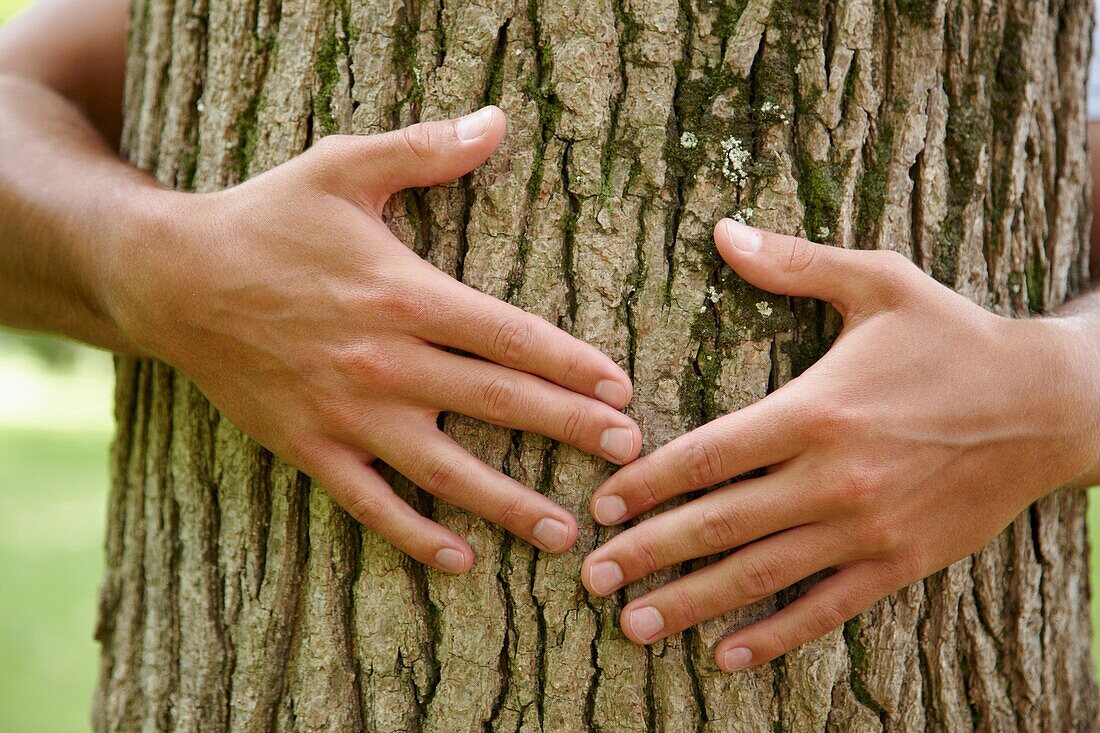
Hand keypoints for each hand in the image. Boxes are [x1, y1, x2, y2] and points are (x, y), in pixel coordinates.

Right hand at [110, 106, 641, 571]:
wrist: (172, 278)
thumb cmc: (266, 218)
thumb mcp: (343, 166)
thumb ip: (425, 150)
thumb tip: (497, 121)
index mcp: (404, 294)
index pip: (511, 337)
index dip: (572, 366)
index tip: (621, 391)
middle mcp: (384, 361)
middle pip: (497, 403)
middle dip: (570, 430)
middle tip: (628, 456)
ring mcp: (346, 413)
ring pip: (444, 470)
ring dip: (509, 504)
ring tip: (567, 532)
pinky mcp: (309, 447)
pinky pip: (371, 503)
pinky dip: (416, 535)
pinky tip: (461, 560)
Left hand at [581, 219, 1099, 670]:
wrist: (1050, 405)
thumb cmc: (955, 337)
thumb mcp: (880, 282)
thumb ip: (794, 264)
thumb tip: (721, 230)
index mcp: (815, 410)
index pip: (707, 455)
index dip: (646, 484)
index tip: (601, 505)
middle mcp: (833, 478)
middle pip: (717, 524)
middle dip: (647, 553)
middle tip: (591, 577)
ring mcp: (866, 528)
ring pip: (759, 575)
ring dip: (691, 603)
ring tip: (632, 623)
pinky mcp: (900, 563)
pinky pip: (825, 609)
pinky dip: (774, 635)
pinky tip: (727, 655)